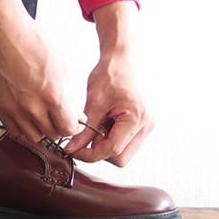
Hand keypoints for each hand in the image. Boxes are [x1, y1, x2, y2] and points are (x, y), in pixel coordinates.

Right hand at [0, 0, 80, 141]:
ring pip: (33, 136)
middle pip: (52, 134)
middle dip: (59, 127)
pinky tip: (26, 114)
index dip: (74, 125)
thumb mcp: (60, 65)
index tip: (73, 120)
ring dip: (41, 129)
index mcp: (52, 96)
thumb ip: (67, 93)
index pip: (68, 129)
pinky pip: (14, 129)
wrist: (1, 31)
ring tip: (43, 116)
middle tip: (59, 116)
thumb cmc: (31, 40)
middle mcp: (32, 107)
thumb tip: (73, 113)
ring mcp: (13, 108)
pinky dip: (23, 126)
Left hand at [63, 2, 153, 165]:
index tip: (73, 150)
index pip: (112, 151)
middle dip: (99, 152)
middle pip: (120, 158)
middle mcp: (146, 125)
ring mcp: (147, 126)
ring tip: (95, 127)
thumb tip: (71, 149)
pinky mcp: (142, 125)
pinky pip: (125, 143)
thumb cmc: (110, 74)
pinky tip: (103, 125)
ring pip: (123, 154)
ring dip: (105, 147)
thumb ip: (84, 130)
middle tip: (83, 139)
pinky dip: (111, 140)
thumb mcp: (93, 102)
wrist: (121, 60)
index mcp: (136, 118)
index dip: (90, 155)